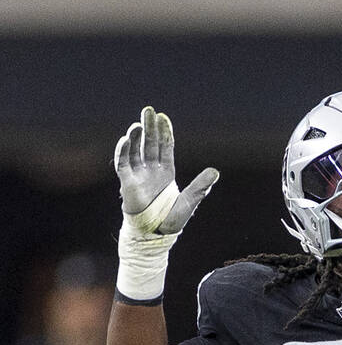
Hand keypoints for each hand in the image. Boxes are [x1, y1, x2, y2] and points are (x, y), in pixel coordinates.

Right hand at [113, 107, 217, 299]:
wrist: (155, 235)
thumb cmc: (171, 220)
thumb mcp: (190, 201)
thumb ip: (201, 187)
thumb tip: (216, 172)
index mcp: (166, 171)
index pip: (164, 146)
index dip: (164, 132)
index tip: (162, 117)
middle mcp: (151, 170)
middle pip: (149, 143)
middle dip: (148, 127)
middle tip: (148, 110)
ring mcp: (139, 175)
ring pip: (135, 150)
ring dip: (135, 137)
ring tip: (137, 123)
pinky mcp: (128, 184)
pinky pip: (123, 164)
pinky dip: (123, 151)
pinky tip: (125, 139)